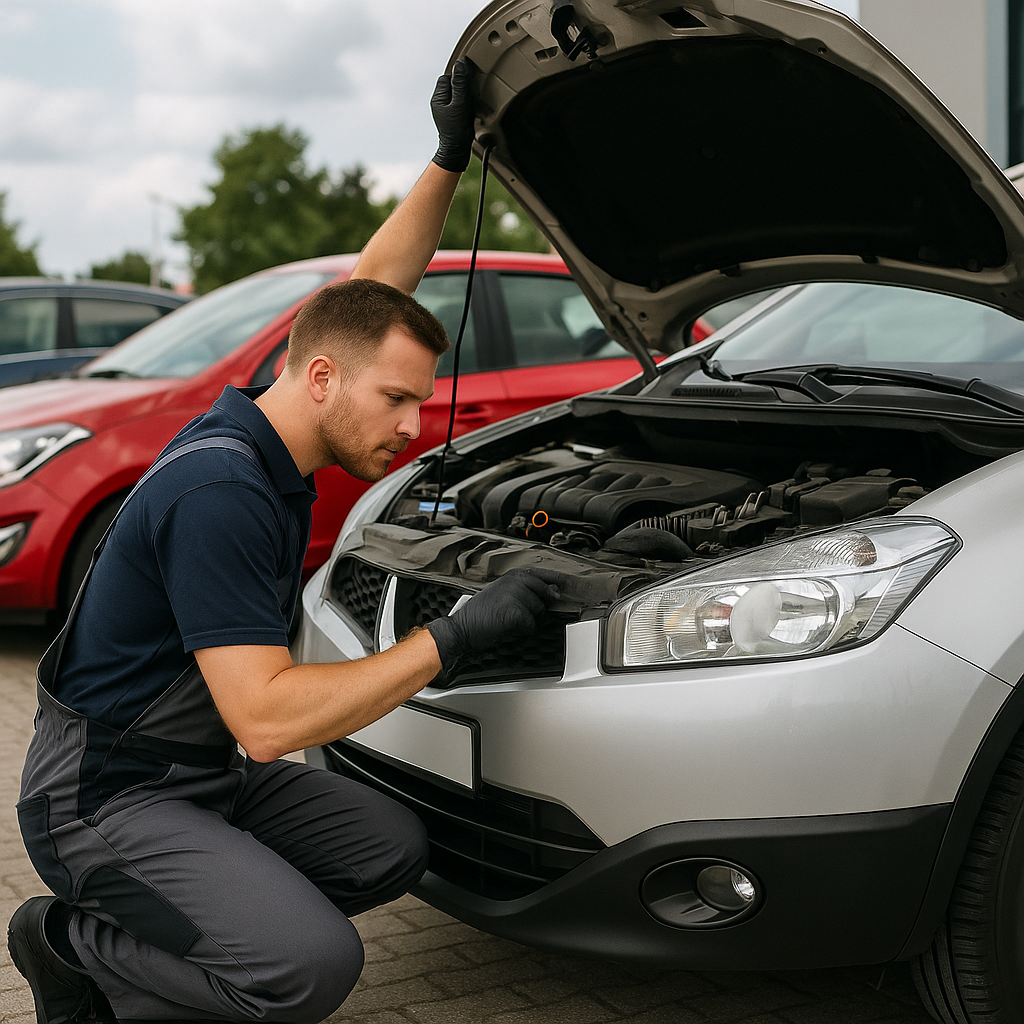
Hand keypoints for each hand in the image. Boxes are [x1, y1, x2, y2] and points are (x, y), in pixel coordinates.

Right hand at [426, 568, 565, 674]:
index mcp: (514, 575)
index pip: (544, 575)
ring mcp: (515, 594)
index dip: (559, 580)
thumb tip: (555, 593)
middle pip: (546, 596)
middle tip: (516, 614)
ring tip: (507, 619)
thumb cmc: (481, 614)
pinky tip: (507, 626)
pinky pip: (531, 624)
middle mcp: (515, 581)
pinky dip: (522, 629)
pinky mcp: (514, 611)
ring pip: (539, 612)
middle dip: (537, 609)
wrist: (462, 627)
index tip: (572, 584)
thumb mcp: (504, 595)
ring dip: (527, 620)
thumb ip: (528, 591)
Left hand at [431, 57, 475, 172]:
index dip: (460, 76)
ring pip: (457, 93)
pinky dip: (467, 103)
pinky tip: (471, 109)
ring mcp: (446, 109)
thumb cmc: (457, 130)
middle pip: (453, 83)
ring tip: (471, 103)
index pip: (448, 76)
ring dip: (466, 94)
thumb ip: (460, 84)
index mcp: (438, 97)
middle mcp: (440, 102)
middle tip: (472, 93)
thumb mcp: (460, 104)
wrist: (457, 150)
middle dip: (463, 85)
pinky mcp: (453, 115)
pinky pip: (460, 102)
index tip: (470, 80)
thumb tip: (460, 64)